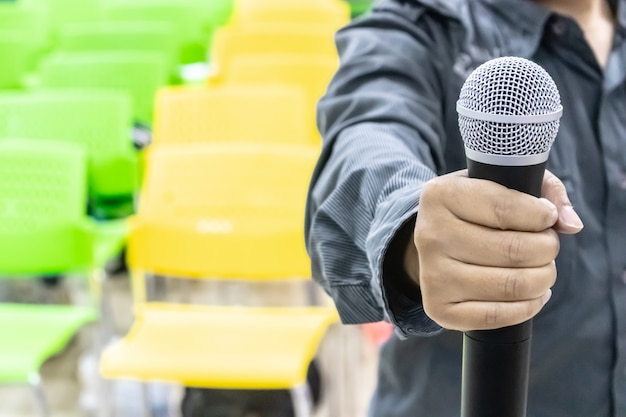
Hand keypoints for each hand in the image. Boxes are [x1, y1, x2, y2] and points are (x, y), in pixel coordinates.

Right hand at [408, 169, 582, 330]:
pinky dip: (528, 306)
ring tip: (542, 268)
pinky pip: (498, 316)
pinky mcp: (439, 308)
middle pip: (514, 250)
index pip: (504, 208)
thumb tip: (570, 224)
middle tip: (547, 246)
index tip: (547, 217)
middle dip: (547, 249)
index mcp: (441, 195)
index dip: (540, 215)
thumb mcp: (503, 183)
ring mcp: (432, 275)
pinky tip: (532, 293)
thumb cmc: (477, 209)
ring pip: (512, 285)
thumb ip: (544, 190)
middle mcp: (430, 235)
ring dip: (543, 278)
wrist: (436, 243)